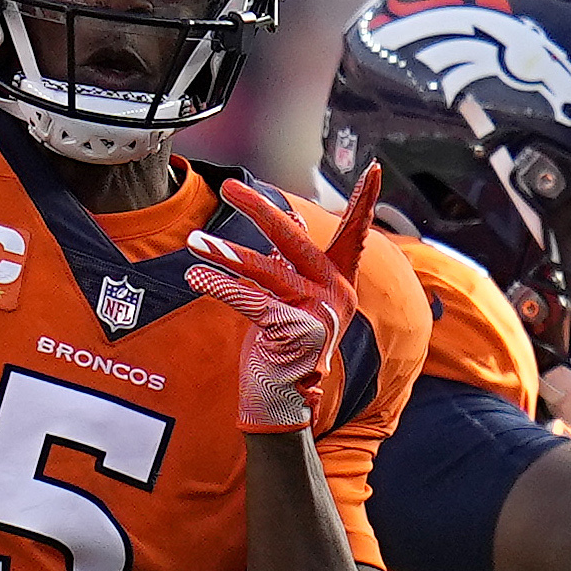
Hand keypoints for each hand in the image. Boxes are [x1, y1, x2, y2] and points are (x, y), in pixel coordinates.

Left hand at [190, 167, 378, 432]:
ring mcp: (319, 314)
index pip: (355, 234)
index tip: (375, 167)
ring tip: (195, 241)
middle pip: (297, 241)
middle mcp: (337, 294)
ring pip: (267, 270)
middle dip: (260, 211)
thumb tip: (289, 215)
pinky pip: (251, 300)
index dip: (365, 201)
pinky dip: (220, 286)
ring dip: (226, 253)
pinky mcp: (295, 332)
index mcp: (342, 282)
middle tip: (230, 188)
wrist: (282, 403)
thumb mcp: (293, 297)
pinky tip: (197, 275)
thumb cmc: (283, 346)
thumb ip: (292, 261)